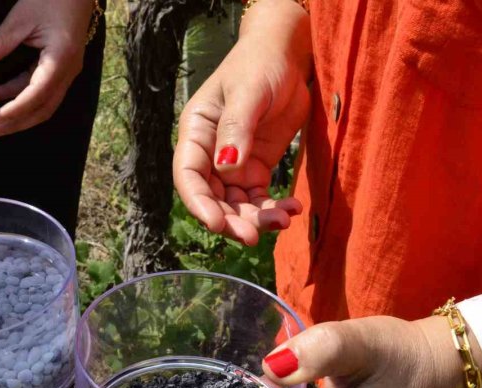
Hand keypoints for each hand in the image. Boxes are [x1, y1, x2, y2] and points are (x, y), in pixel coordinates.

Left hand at [0, 0, 93, 138]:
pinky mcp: (60, 69)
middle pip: (42, 109)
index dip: (14, 110)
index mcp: (61, 58)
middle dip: (14, 123)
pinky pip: (41, 91)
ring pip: (43, 104)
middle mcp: (68, 71)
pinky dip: (19, 97)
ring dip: (16, 115)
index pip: (36, 94)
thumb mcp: (21, 16)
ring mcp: (66, 72)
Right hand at [173, 0, 310, 245]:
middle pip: (212, 199)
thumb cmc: (260, 65)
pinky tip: (292, 208)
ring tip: (284, 219)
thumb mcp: (248, 92)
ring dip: (256, 218)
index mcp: (196, 133)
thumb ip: (236, 129)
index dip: (199, 204)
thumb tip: (226, 167)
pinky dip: (273, 208)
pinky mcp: (256, 168)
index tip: (217, 224)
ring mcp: (232, 164)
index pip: (189, 177)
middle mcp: (209, 154)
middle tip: (254, 236)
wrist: (287, 58)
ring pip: (237, 204)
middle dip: (231, 220)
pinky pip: (259, 197)